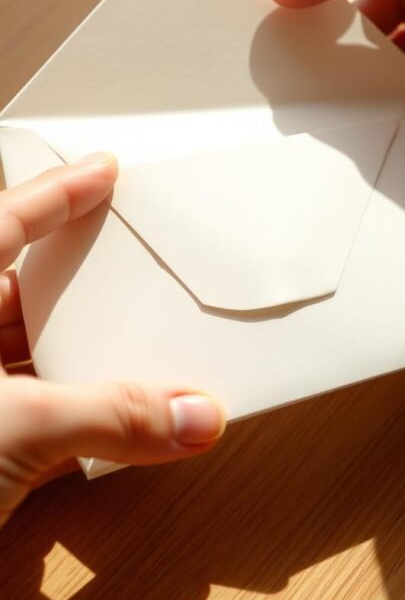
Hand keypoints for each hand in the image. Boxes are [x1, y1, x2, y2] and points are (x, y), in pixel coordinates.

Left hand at [0, 153, 224, 528]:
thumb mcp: (12, 428)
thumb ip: (111, 418)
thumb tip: (190, 415)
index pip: (4, 222)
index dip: (57, 192)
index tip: (102, 170)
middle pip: (19, 292)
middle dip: (75, 286)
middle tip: (127, 268)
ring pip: (23, 355)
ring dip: (78, 361)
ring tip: (133, 351)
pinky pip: (25, 409)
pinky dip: (67, 411)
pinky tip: (103, 414)